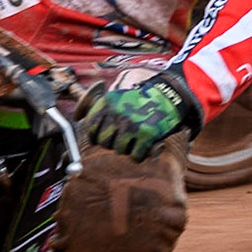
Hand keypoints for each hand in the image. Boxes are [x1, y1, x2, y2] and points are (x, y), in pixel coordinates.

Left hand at [80, 73, 199, 162]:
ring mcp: (132, 125)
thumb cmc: (142, 99)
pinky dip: (139, 156)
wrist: (169, 94)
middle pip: (104, 142)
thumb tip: (82, 122)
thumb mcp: (118, 97)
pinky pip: (135, 156)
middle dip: (112, 143)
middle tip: (123, 140)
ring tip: (135, 141)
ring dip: (127, 149)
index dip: (96, 136)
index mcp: (108, 103)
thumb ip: (103, 111)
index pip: (91, 127)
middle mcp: (117, 114)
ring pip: (119, 150)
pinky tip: (144, 149)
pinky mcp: (147, 135)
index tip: (103, 138)